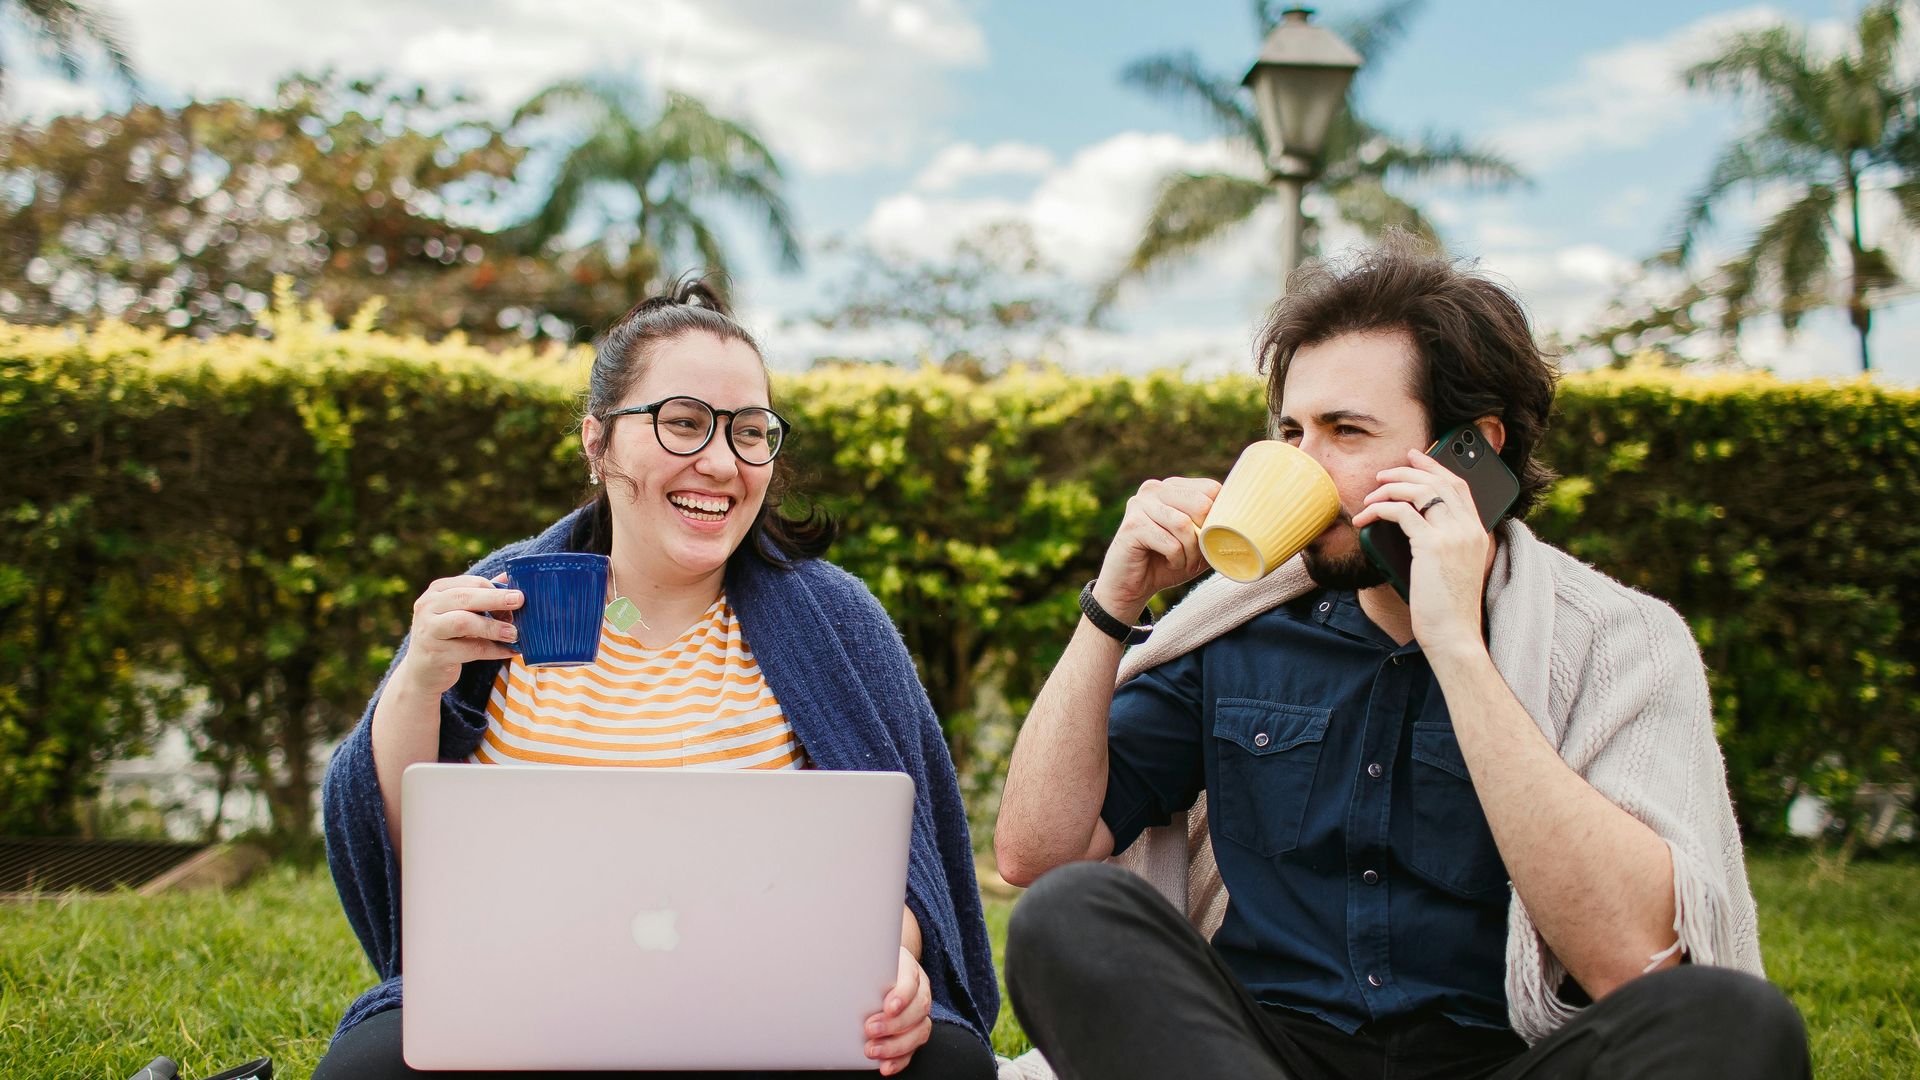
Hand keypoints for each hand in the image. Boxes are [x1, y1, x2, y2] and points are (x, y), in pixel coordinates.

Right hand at [394, 574, 521, 696]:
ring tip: (514, 633)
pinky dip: (493, 650)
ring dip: (493, 627)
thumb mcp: (460, 611)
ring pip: (463, 623)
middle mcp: (428, 607)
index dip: (496, 590)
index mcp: (437, 591)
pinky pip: (469, 650)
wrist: (422, 671)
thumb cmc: (448, 635)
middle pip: (465, 598)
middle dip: (495, 599)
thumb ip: (481, 595)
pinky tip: (509, 651)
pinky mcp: (435, 655)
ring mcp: (428, 631)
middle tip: (519, 601)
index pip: (470, 582)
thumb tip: (509, 578)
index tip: (517, 598)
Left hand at [863, 946, 931, 1075]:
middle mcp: (918, 990)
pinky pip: (913, 1049)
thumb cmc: (870, 965)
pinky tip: (884, 1066)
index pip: (911, 980)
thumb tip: (828, 970)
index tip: (888, 1005)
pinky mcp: (914, 1030)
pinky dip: (899, 1060)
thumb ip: (856, 964)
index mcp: (908, 969)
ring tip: (873, 1050)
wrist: (881, 968)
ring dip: (896, 1045)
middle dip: (894, 1024)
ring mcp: (918, 1011)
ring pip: (919, 1030)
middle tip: (869, 1029)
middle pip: (918, 1008)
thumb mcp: (865, 958)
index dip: (902, 995)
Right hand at [1092, 477, 1221, 621]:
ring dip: (1190, 552)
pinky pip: (1170, 543)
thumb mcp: (1198, 543)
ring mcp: (1140, 505)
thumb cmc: (1167, 562)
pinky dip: (1176, 559)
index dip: (1219, 517)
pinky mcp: (1132, 525)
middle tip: (1196, 555)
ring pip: (1185, 525)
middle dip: (1205, 536)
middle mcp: (1154, 489)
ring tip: (1184, 561)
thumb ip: (1214, 527)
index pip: (1211, 489)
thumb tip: (1246, 522)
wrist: (1130, 587)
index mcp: (1172, 486)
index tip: (1210, 539)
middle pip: (1200, 504)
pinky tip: (1169, 563)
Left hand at [1351, 449, 1491, 648]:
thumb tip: (1410, 524)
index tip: (1415, 457)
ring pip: (1420, 491)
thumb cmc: (1448, 609)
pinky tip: (1367, 516)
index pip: (1459, 486)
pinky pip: (1402, 512)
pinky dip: (1381, 508)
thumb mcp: (1451, 569)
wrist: (1454, 635)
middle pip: (1439, 482)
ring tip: (1370, 496)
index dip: (1436, 467)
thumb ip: (1442, 544)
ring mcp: (1453, 535)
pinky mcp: (1432, 546)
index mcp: (1477, 532)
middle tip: (1383, 472)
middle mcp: (1469, 528)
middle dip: (1408, 470)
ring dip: (1390, 488)